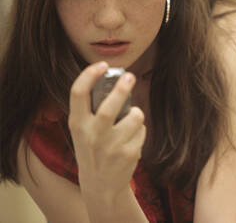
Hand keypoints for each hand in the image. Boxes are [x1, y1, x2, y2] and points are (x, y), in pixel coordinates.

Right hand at [68, 62, 145, 200]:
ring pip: (135, 116)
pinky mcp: (128, 154)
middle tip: (130, 76)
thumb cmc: (94, 149)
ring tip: (130, 123)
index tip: (102, 65)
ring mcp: (111, 146)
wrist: (101, 186)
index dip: (89, 75)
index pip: (78, 93)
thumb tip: (117, 81)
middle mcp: (92, 135)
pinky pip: (142, 131)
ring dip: (137, 115)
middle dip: (122, 88)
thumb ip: (93, 110)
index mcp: (77, 124)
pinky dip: (140, 132)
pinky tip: (131, 142)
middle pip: (110, 106)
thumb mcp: (84, 131)